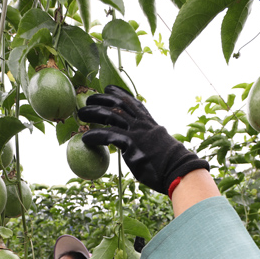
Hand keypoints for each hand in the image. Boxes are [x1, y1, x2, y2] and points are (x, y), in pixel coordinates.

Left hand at [78, 86, 208, 194]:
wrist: (178, 169)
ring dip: (93, 112)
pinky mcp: (132, 143)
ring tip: (81, 114)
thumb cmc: (170, 165)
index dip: (120, 93)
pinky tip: (85, 138)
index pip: (133, 103)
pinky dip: (95, 135)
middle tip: (89, 99)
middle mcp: (143, 124)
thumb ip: (148, 143)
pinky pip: (108, 136)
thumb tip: (140, 149)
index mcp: (150, 123)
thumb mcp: (160, 148)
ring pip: (111, 114)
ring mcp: (137, 132)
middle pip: (119, 103)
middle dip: (102, 98)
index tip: (108, 88)